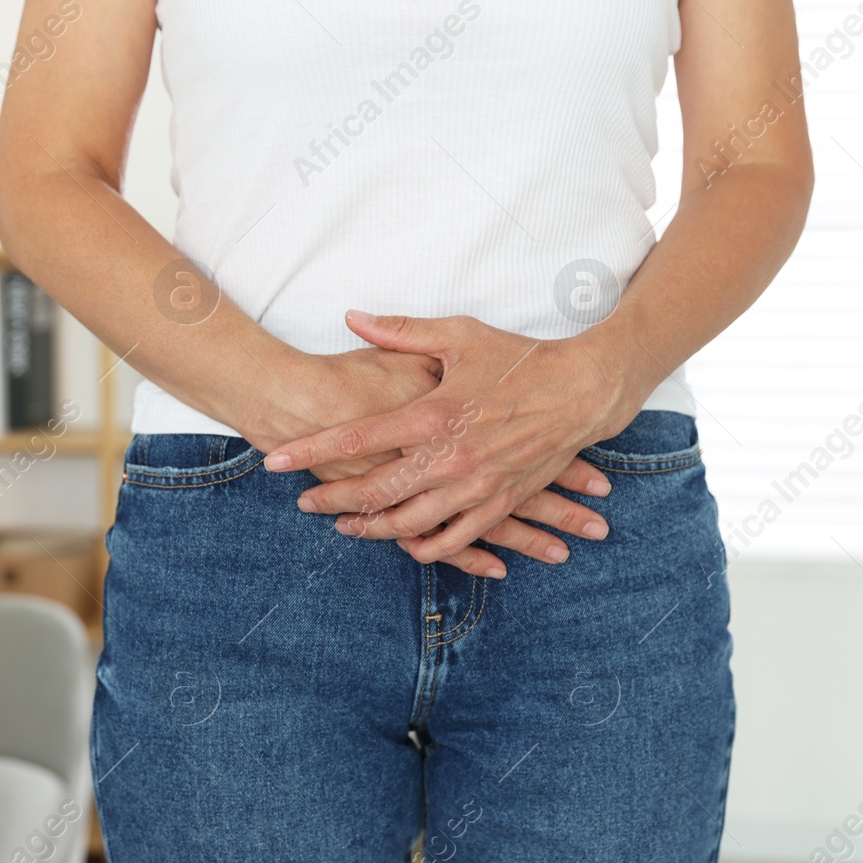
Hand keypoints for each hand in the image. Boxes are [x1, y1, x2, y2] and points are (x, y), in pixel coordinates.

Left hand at [264, 311, 642, 567]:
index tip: (278, 460)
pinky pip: (455, 538)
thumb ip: (401, 331)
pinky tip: (405, 544)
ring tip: (345, 527)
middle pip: (375, 492)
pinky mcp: (500, 502)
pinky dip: (426, 547)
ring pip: (410, 524)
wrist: (584, 390)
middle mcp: (450, 457)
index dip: (311, 451)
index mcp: (433, 413)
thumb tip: (353, 316)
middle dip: (332, 501)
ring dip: (372, 529)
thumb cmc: (522, 360)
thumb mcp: (460, 335)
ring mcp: (475, 486)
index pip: (356, 438)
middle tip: (304, 504)